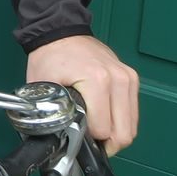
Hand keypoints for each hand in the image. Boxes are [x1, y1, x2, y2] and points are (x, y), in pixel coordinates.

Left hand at [26, 34, 139, 152]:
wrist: (61, 31)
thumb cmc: (51, 55)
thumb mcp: (43, 86)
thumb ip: (50, 113)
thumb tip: (56, 138)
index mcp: (97, 80)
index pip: (104, 130)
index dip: (89, 140)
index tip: (78, 136)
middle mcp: (118, 79)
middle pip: (124, 133)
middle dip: (107, 144)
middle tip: (90, 142)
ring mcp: (127, 78)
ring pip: (132, 126)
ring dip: (116, 134)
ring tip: (97, 130)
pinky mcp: (131, 79)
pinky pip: (133, 113)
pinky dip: (122, 121)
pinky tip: (106, 118)